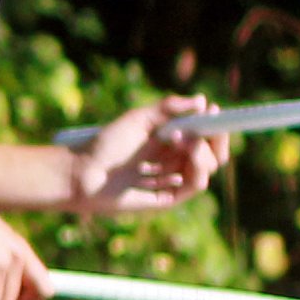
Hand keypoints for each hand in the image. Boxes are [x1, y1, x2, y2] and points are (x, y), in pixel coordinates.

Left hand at [74, 97, 225, 216]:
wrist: (83, 172)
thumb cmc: (106, 144)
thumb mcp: (138, 119)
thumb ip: (168, 108)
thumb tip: (202, 101)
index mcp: (171, 142)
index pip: (206, 136)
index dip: (215, 126)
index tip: (216, 111)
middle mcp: (174, 161)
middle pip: (213, 154)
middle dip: (214, 139)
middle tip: (198, 130)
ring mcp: (171, 180)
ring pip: (207, 168)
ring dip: (202, 152)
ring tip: (181, 140)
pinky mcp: (167, 198)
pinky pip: (195, 185)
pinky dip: (197, 170)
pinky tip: (186, 158)